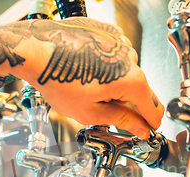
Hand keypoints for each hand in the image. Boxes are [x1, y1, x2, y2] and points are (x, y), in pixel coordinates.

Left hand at [0, 18, 163, 138]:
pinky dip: (107, 66)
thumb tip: (141, 128)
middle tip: (103, 110)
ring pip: (127, 72)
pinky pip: (115, 56)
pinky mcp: (109, 33)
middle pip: (141, 90)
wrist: (35, 49)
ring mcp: (120, 42)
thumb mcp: (90, 112)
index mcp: (131, 80)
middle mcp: (130, 57)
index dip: (149, 123)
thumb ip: (121, 120)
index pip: (154, 109)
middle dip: (128, 104)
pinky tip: (87, 70)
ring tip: (88, 87)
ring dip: (116, 83)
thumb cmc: (57, 78)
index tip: (144, 129)